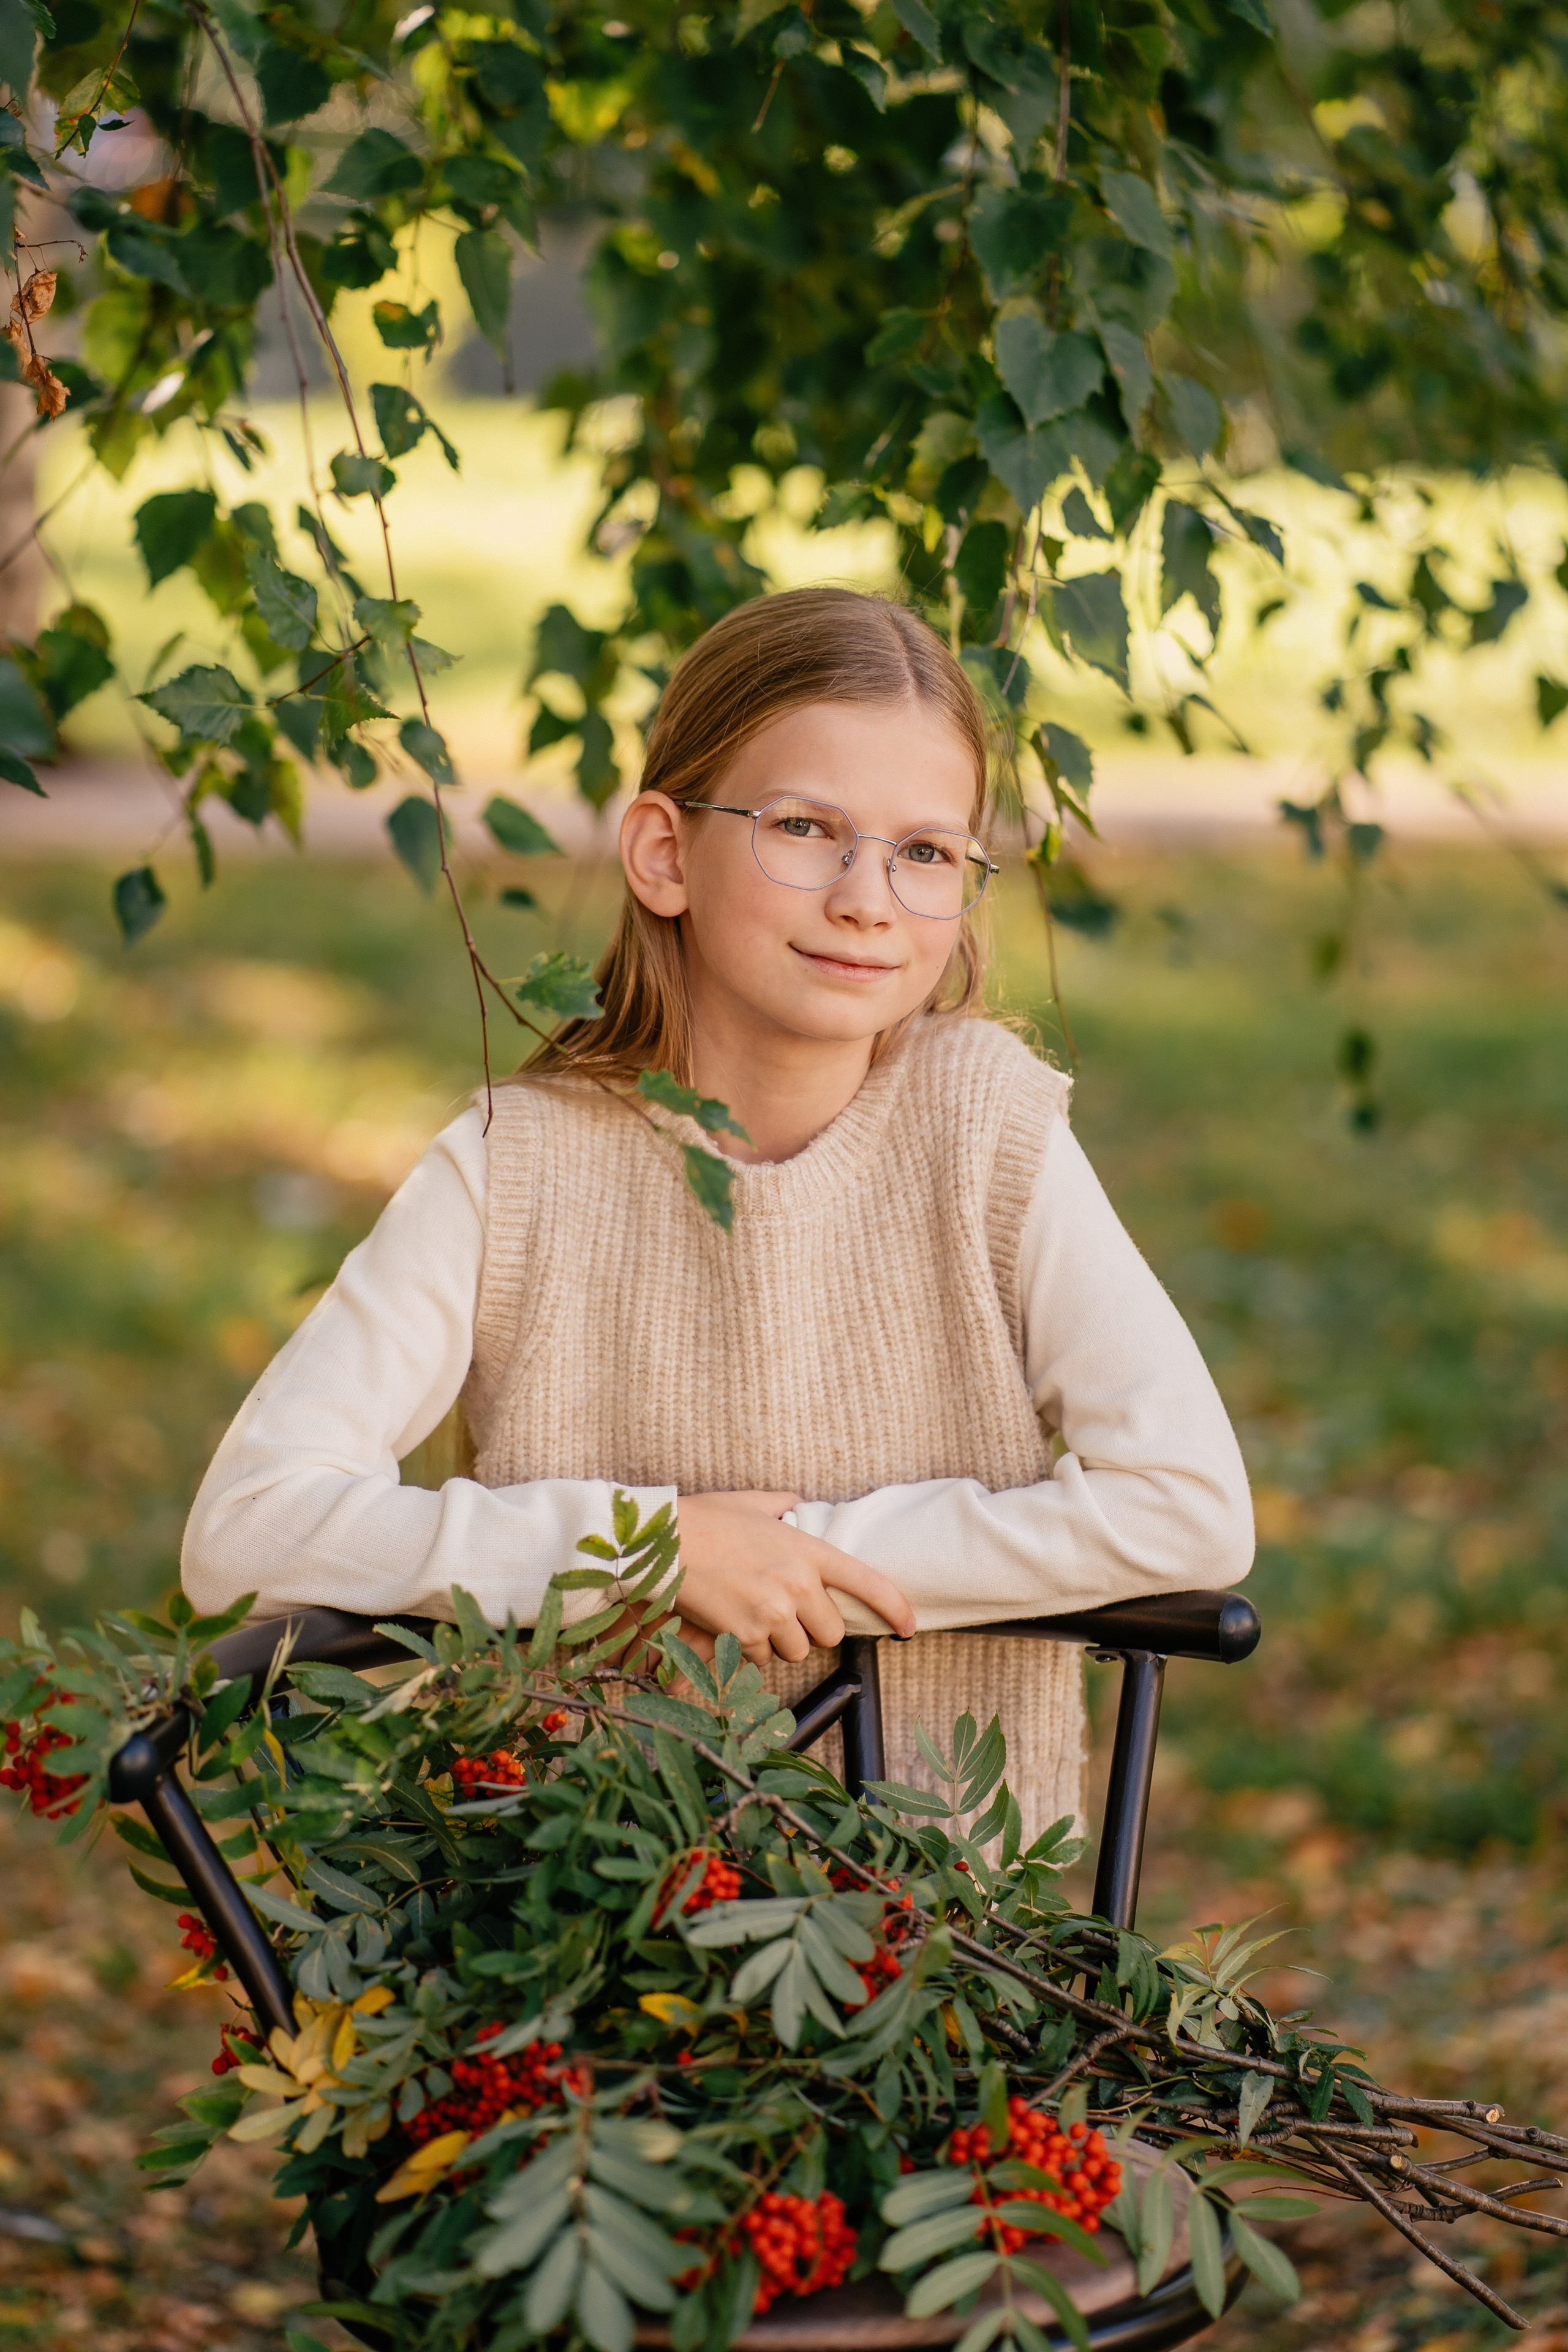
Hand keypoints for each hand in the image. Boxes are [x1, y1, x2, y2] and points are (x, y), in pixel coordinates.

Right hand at [673, 1491, 915, 1668]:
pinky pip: (760, 1659)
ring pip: (796, 1651)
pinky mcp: (746, 1635)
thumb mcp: (750, 1502)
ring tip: (748, 1614)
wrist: (662, 1542)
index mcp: (807, 1550)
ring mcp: (773, 1612)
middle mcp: (798, 1583)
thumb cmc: (703, 1518)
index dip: (894, 1607)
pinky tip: (727, 1622)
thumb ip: (781, 1505)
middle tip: (782, 1613)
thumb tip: (795, 1503)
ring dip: (777, 1642)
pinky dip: (746, 1649)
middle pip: (830, 1632)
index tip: (910, 1626)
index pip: (866, 1581)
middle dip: (810, 1629)